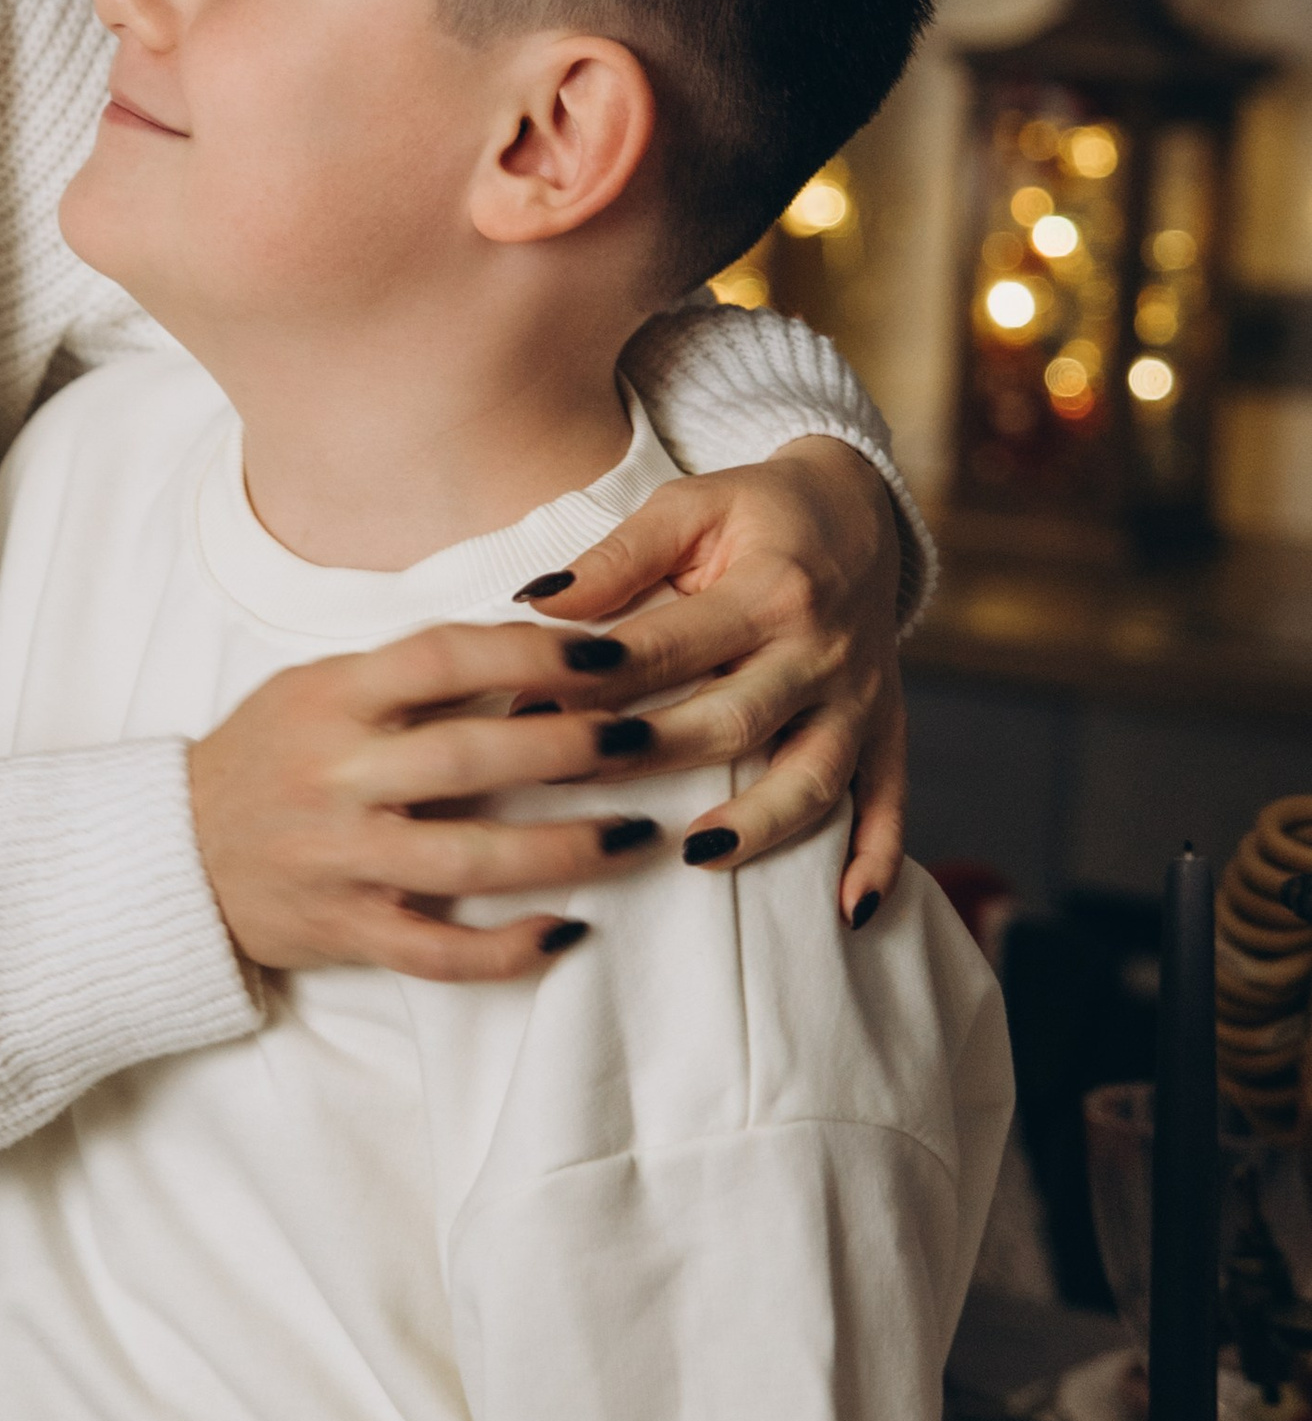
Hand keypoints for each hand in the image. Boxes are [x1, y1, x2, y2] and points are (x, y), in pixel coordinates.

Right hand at [190, 624, 682, 984]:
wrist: (170, 857)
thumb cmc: (264, 759)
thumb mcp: (314, 691)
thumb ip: (405, 678)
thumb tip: (531, 648)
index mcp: (330, 700)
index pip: (441, 658)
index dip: (530, 652)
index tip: (605, 653)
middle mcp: (335, 776)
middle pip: (468, 758)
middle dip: (569, 747)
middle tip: (646, 739)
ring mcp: (340, 859)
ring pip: (467, 859)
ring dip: (563, 849)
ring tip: (637, 835)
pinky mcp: (344, 929)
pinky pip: (436, 951)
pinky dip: (505, 948)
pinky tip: (566, 931)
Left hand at [516, 435, 908, 927]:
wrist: (860, 512)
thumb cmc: (755, 513)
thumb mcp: (688, 507)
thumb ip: (617, 557)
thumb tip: (536, 603)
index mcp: (770, 588)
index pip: (675, 646)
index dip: (600, 681)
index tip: (531, 710)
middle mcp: (822, 650)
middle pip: (737, 719)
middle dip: (655, 755)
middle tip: (578, 782)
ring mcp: (860, 699)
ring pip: (815, 776)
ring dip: (760, 823)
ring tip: (697, 855)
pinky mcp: (886, 730)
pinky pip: (890, 802)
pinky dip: (878, 858)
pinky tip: (849, 913)